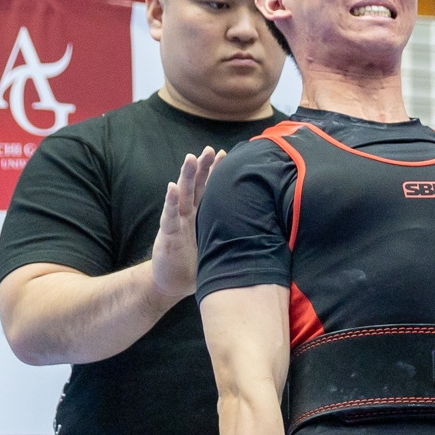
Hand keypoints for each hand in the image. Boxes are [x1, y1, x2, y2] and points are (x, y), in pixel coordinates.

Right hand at [150, 147, 220, 300]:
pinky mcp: (167, 236)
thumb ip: (233, 234)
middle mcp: (188, 214)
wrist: (172, 284)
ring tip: (190, 158)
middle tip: (210, 149)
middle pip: (197, 186)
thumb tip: (266, 229)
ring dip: (186, 176)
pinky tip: (171, 187)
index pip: (209, 188)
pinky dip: (170, 201)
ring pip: (182, 195)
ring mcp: (177, 223)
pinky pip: (169, 217)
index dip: (216, 172)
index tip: (227, 154)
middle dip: (203, 167)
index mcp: (200, 214)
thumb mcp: (219, 246)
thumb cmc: (197, 264)